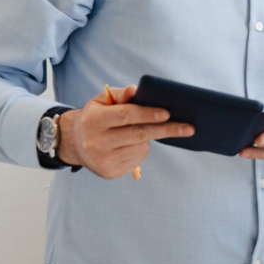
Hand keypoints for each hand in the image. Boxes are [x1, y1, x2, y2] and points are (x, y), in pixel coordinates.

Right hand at [56, 85, 194, 178]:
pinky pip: (137, 160)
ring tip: (139, 131)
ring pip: (140, 147)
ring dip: (149, 139)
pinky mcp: (109, 173)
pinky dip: (141, 150)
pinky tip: (131, 145)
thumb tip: (137, 90)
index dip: (147, 114)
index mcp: (93, 120)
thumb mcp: (102, 101)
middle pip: (138, 134)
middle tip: (188, 127)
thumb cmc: (96, 117)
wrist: (75, 144)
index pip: (125, 115)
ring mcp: (102, 160)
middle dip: (166, 130)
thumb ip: (121, 94)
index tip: (168, 112)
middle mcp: (95, 142)